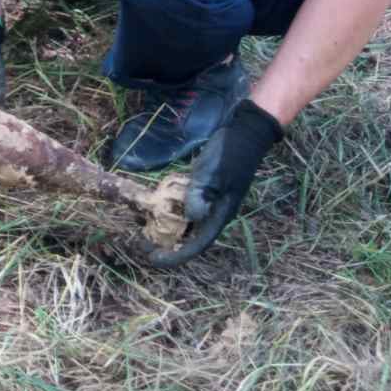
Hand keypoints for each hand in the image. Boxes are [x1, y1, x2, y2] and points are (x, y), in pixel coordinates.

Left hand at [145, 100, 282, 267]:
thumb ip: (203, 194)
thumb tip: (192, 217)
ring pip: (188, 221)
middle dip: (169, 242)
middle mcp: (217, 211)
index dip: (176, 255)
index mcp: (221, 213)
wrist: (246, 132)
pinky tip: (158, 203)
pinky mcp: (207, 187)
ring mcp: (213, 199)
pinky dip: (173, 207)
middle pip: (191, 236)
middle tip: (143, 241)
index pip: (198, 243)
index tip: (154, 259)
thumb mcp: (215, 172)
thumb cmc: (231, 153)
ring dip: (169, 226)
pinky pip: (188, 204)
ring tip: (145, 225)